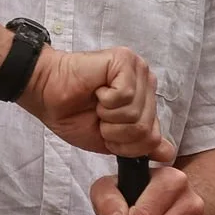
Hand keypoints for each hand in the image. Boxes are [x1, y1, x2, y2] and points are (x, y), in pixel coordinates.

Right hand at [19, 45, 175, 161]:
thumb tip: (168, 154)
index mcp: (145, 101)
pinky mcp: (125, 60)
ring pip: (135, 113)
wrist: (46, 95)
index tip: (105, 131)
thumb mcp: (109, 140)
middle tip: (98, 116)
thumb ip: (139, 145)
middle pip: (146, 128)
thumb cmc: (73, 114)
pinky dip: (105, 101)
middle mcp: (146, 83)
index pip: (153, 137)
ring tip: (96, 103)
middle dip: (116, 132)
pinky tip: (96, 91)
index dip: (126, 145)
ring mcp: (137, 70)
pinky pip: (125, 96)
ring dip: (108, 116)